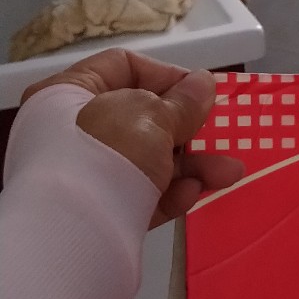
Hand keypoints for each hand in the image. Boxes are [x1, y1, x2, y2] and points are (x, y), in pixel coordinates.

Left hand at [22, 49, 243, 226]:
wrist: (73, 232)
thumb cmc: (107, 152)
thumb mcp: (152, 117)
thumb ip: (183, 102)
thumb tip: (204, 83)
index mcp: (68, 94)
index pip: (120, 67)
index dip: (165, 75)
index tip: (199, 92)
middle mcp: (69, 131)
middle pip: (139, 119)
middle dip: (188, 128)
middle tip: (219, 133)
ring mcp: (82, 176)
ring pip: (146, 162)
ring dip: (192, 166)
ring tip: (230, 173)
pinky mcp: (97, 214)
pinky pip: (139, 196)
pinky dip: (169, 193)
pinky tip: (193, 194)